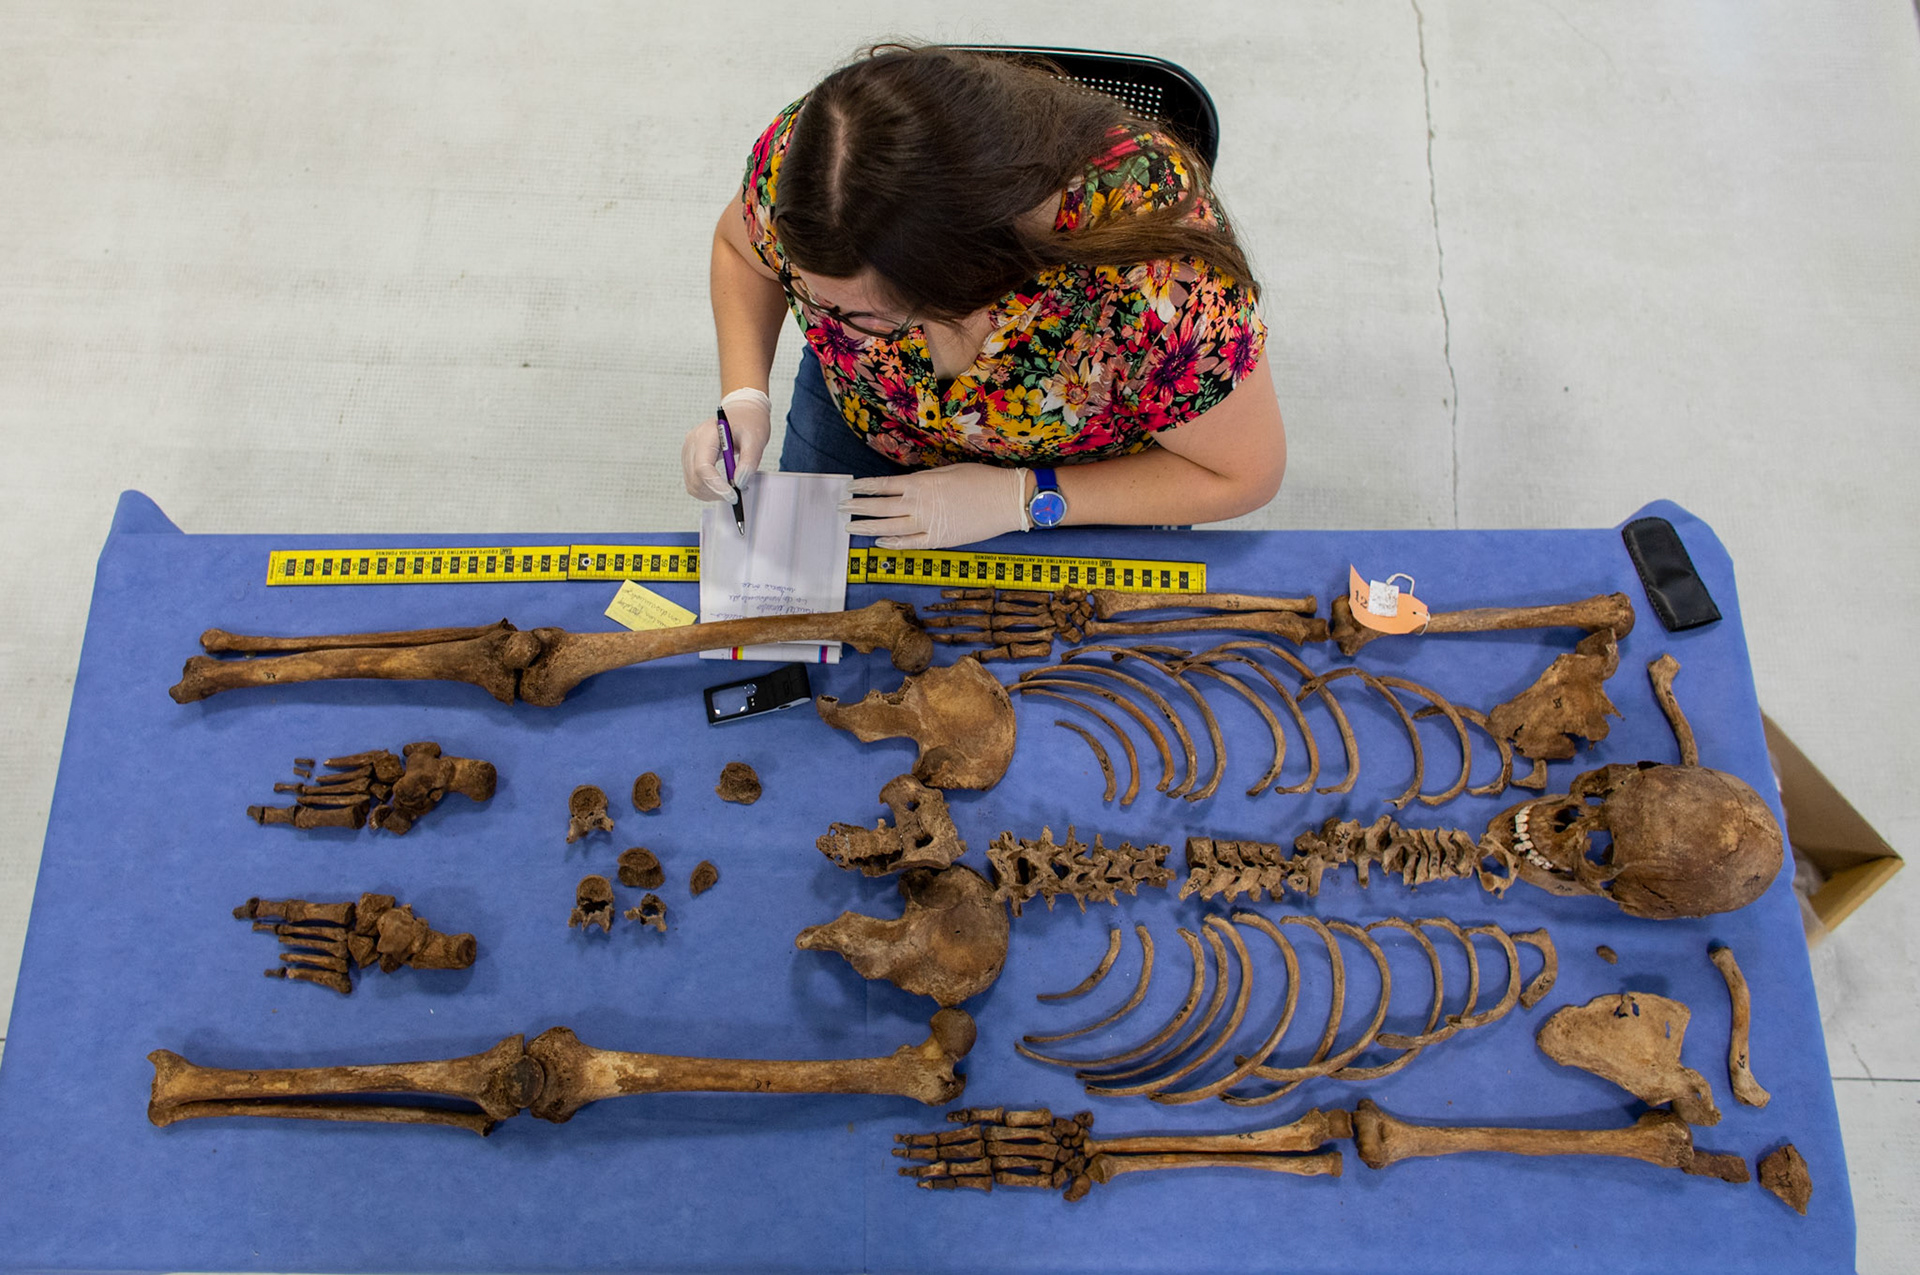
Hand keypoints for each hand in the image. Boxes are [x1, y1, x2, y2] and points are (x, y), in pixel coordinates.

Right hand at [682, 390, 771, 500]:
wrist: (743, 412)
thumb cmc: (749, 422)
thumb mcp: (756, 439)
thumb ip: (749, 461)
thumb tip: (739, 483)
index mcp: (706, 434)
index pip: (703, 467)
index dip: (717, 486)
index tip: (733, 496)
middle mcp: (692, 442)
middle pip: (695, 478)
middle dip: (715, 492)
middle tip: (736, 495)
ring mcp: (689, 451)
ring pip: (692, 484)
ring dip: (710, 493)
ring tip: (730, 490)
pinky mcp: (690, 458)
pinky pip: (693, 482)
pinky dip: (707, 490)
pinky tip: (721, 486)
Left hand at [841, 464, 1031, 549]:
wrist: (1006, 500)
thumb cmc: (981, 479)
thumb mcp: (947, 470)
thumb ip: (923, 479)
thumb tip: (904, 485)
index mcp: (921, 483)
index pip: (882, 485)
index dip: (863, 488)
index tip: (849, 488)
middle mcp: (919, 504)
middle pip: (880, 507)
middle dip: (858, 508)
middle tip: (841, 508)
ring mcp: (928, 524)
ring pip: (889, 527)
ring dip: (867, 527)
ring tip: (851, 527)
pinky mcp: (939, 540)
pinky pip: (910, 544)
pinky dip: (893, 544)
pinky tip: (880, 542)